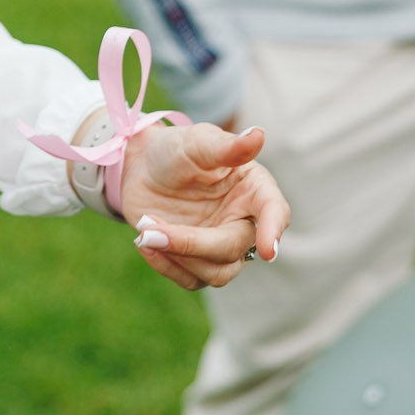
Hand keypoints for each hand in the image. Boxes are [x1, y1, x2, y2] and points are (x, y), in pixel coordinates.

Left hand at [117, 121, 288, 290]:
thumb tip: (258, 134)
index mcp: (254, 189)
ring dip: (178, 257)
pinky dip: (166, 266)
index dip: (273, 230)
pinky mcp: (197, 261)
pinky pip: (191, 280)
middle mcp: (243, 220)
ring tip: (145, 231)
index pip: (275, 212)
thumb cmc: (174, 149)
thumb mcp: (196, 142)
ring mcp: (221, 244)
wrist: (139, 167)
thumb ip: (226, 146)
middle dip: (193, 244)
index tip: (269, 250)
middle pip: (234, 248)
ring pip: (217, 272)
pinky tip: (144, 242)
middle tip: (151, 230)